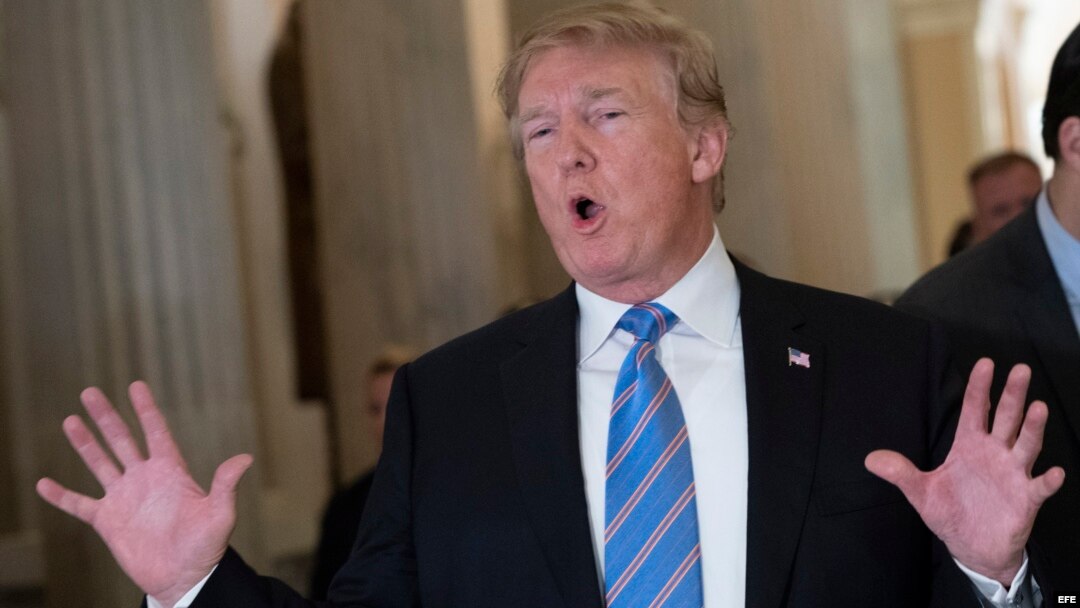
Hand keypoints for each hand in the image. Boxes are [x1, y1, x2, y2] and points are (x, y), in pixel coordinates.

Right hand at [36, 382, 252, 607]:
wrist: (184, 577)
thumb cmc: (206, 546)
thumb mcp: (220, 514)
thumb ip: (226, 485)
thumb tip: (245, 458)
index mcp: (170, 472)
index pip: (156, 432)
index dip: (146, 409)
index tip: (136, 385)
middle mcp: (145, 479)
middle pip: (122, 440)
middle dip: (106, 417)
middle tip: (90, 392)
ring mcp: (124, 498)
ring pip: (100, 463)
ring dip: (84, 444)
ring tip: (69, 421)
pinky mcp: (108, 521)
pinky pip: (80, 504)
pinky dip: (61, 496)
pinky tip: (44, 484)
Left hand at [865, 358, 1064, 584]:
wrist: (972, 547)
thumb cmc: (950, 513)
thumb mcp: (921, 492)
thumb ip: (900, 473)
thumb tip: (869, 459)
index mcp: (969, 446)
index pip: (975, 410)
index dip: (979, 387)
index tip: (985, 363)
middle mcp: (995, 453)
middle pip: (1006, 418)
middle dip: (1012, 395)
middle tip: (1020, 369)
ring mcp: (1013, 474)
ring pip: (1026, 445)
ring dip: (1032, 428)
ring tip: (1038, 407)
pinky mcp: (1026, 498)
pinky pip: (1040, 487)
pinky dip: (1048, 481)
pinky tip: (1056, 473)